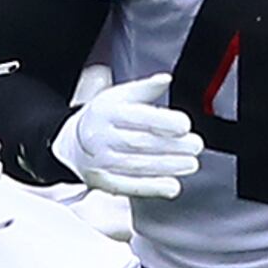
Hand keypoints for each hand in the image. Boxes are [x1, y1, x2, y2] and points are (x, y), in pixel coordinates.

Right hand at [59, 72, 201, 199]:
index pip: (137, 116)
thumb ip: (145, 89)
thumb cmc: (103, 118)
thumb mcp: (119, 96)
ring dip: (168, 166)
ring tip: (190, 164)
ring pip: (137, 165)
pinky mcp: (103, 182)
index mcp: (107, 111)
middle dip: (172, 146)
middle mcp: (101, 136)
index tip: (185, 125)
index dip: (163, 121)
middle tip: (195, 146)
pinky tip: (171, 187)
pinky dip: (153, 188)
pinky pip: (129, 186)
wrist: (71, 143)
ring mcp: (101, 161)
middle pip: (140, 142)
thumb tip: (165, 79)